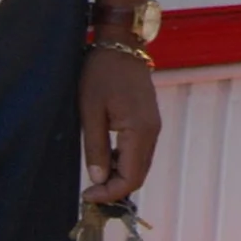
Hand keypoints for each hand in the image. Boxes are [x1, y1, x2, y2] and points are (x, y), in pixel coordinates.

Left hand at [79, 42, 162, 203]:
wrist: (120, 43)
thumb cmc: (101, 73)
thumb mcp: (90, 111)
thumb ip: (95, 147)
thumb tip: (97, 179)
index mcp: (140, 131)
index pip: (130, 178)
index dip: (109, 194)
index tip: (86, 196)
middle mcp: (152, 132)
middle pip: (139, 175)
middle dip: (115, 190)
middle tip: (89, 193)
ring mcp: (153, 125)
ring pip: (140, 165)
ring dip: (120, 177)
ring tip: (94, 179)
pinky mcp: (149, 120)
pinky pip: (140, 152)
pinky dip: (125, 162)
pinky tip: (106, 159)